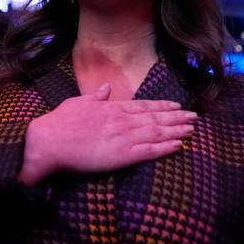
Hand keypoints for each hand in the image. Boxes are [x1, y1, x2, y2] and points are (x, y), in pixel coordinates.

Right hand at [18, 83, 196, 185]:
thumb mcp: (78, 103)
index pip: (143, 106)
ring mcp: (123, 137)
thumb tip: (106, 88)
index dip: (162, 106)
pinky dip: (165, 147)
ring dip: (176, 130)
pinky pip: (149, 151)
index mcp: (111, 108)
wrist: (48, 142)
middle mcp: (121, 121)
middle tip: (195, 117)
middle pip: (155, 118)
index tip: (177, 105)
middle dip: (176, 117)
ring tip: (192, 130)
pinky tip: (179, 145)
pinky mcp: (122, 155)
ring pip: (157, 132)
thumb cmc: (59, 123)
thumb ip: (95, 96)